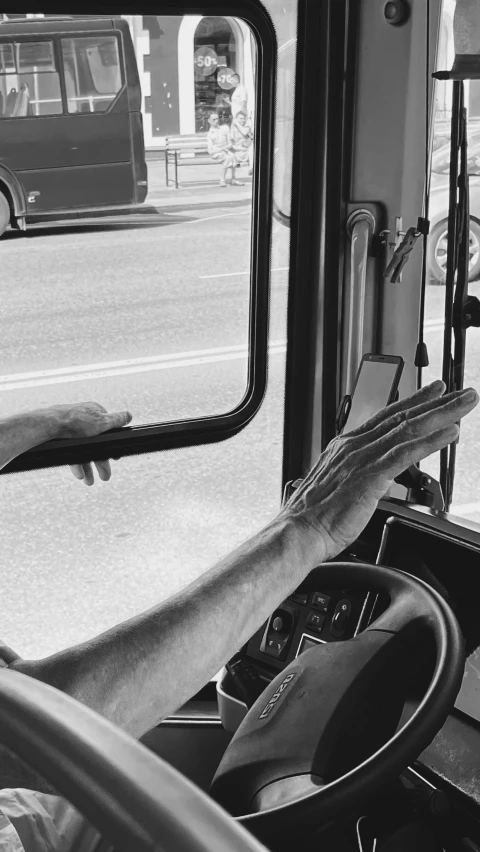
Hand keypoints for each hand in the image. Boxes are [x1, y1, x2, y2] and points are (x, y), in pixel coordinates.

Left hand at [45, 401, 130, 486]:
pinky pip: (72, 453)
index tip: (114, 458)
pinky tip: (79, 475)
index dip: (111, 447)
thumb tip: (129, 415)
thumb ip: (117, 420)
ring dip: (88, 468)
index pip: (108, 433)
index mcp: (95, 414)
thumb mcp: (102, 421)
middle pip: (97, 445)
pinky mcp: (62, 438)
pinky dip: (76, 464)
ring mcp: (72, 431)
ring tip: (89, 482)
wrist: (48, 425)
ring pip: (84, 451)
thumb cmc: (76, 421)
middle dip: (100, 463)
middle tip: (105, 477)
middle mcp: (85, 422)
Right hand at [282, 381, 478, 561]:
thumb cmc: (314, 516)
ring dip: (442, 414)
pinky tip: (450, 433)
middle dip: (436, 402)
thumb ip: (359, 476)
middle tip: (461, 392)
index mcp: (346, 446)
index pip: (385, 417)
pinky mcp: (370, 475)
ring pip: (409, 428)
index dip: (412, 402)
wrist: (300, 531)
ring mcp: (362, 458)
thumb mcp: (337, 487)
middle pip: (402, 417)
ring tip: (465, 403)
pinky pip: (406, 453)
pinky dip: (431, 441)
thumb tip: (378, 480)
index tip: (433, 392)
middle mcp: (355, 446)